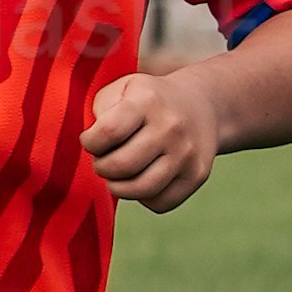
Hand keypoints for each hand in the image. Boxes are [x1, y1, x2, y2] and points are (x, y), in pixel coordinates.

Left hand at [81, 56, 220, 214]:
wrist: (201, 104)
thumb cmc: (148, 100)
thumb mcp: (122, 88)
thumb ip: (101, 110)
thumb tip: (93, 145)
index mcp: (148, 101)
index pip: (108, 133)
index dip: (90, 143)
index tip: (91, 141)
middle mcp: (171, 127)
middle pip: (121, 165)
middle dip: (102, 167)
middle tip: (103, 161)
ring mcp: (186, 153)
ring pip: (140, 189)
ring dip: (118, 187)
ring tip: (117, 174)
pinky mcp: (197, 174)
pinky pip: (159, 203)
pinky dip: (143, 197)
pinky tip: (141, 179)